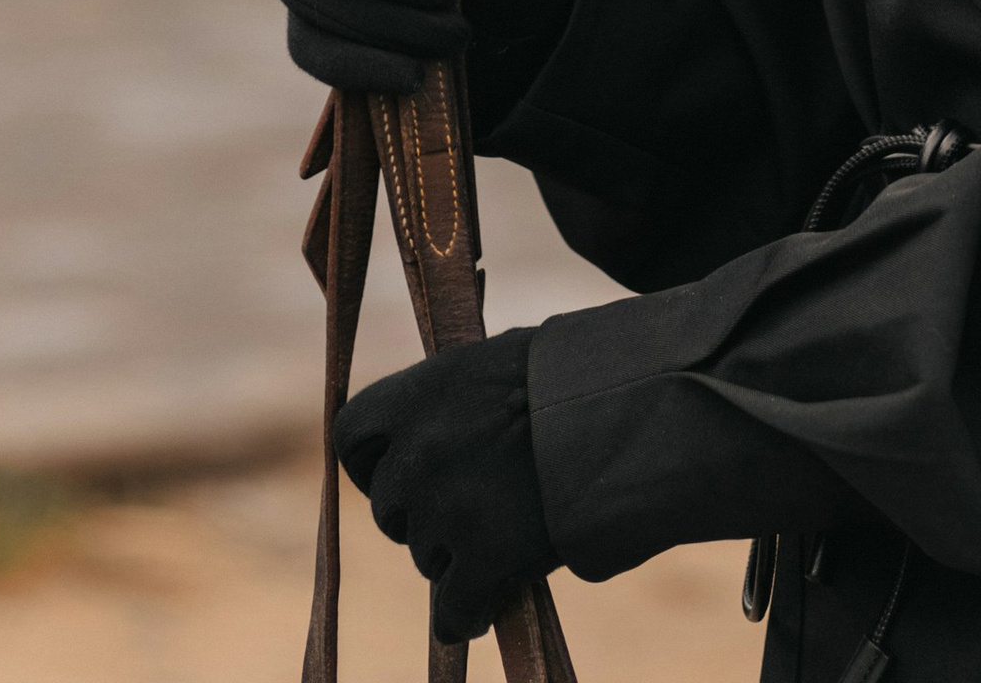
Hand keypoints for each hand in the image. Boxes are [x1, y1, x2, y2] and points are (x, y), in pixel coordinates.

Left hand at [335, 329, 553, 640]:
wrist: (628, 411)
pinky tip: (480, 611)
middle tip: (465, 508)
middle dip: (421, 514)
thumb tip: (428, 429)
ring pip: (426, 557)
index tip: (398, 472)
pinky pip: (453, 609)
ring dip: (453, 555)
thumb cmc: (572, 377)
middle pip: (391, 507)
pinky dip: (464, 615)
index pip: (352, 436)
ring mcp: (448, 508)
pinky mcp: (483, 557)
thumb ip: (450, 401)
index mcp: (420, 394)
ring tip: (498, 539)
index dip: (372, 462)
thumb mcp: (496, 365)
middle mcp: (420, 452)